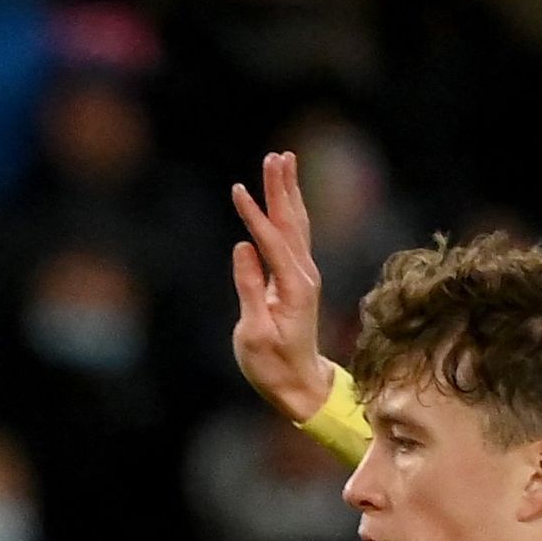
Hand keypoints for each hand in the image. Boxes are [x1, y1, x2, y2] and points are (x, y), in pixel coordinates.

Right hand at [226, 148, 331, 423]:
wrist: (299, 384)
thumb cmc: (272, 365)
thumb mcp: (255, 332)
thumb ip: (250, 288)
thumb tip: (243, 248)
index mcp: (293, 287)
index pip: (272, 241)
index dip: (254, 215)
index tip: (237, 190)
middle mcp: (304, 275)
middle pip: (291, 222)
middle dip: (281, 188)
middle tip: (276, 157)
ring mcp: (304, 275)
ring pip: (296, 224)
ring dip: (289, 192)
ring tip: (283, 161)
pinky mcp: (298, 279)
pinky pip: (294, 235)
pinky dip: (289, 211)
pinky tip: (285, 196)